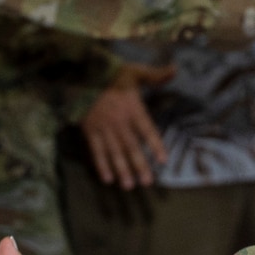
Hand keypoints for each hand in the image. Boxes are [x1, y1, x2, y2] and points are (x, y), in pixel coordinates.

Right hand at [80, 64, 171, 189]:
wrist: (80, 75)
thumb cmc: (111, 74)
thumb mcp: (135, 72)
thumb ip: (155, 75)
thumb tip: (175, 69)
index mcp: (132, 108)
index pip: (147, 130)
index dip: (155, 145)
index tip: (163, 160)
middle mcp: (119, 121)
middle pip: (131, 146)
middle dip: (139, 165)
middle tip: (147, 182)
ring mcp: (103, 128)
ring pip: (114, 152)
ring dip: (122, 169)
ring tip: (129, 185)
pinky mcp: (90, 131)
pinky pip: (96, 150)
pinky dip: (101, 164)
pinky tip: (107, 178)